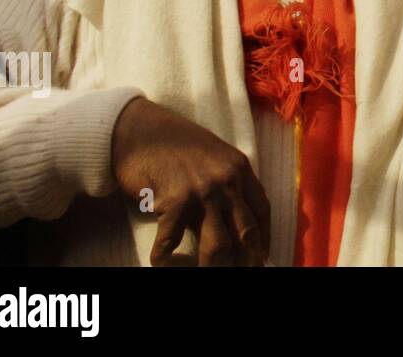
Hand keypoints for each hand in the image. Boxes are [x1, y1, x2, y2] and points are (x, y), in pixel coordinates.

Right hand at [111, 97, 270, 265]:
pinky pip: (173, 241)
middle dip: (246, 259)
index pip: (261, 209)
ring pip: (218, 245)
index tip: (262, 255)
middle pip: (245, 232)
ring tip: (205, 273)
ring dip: (211, 267)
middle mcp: (226, 180)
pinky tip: (161, 263)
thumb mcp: (212, 157)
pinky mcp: (174, 201)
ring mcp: (202, 192)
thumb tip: (233, 220)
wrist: (139, 129)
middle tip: (242, 272)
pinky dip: (165, 258)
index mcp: (239, 168)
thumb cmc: (174, 144)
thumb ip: (227, 183)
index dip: (264, 236)